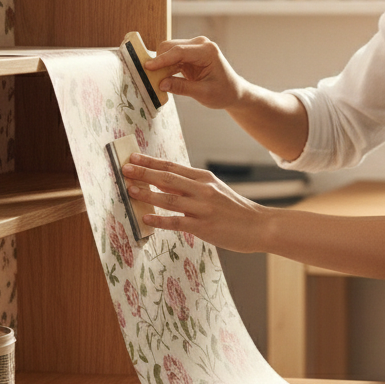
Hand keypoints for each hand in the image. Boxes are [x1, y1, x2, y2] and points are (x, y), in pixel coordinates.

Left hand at [122, 153, 266, 251]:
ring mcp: (203, 208)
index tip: (134, 157)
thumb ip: (188, 187)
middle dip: (144, 172)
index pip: (172, 166)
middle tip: (125, 169)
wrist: (259, 225)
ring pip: (170, 198)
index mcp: (204, 178)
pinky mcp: (204, 226)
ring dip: (148, 194)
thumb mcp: (214, 190)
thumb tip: (160, 182)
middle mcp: (203, 190)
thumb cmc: (234, 209)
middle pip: (168, 178)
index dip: (151, 162)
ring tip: (130, 190)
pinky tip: (146, 218)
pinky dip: (160, 220)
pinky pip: (177, 222)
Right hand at [145, 37, 243, 109]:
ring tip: (159, 81)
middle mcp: (200, 44)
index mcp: (207, 51)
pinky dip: (166, 66)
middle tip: (152, 80)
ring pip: (168, 50)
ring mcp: (195, 47)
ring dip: (161, 64)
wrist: (234, 91)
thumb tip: (160, 84)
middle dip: (159, 62)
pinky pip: (171, 56)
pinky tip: (166, 78)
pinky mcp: (189, 53)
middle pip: (170, 47)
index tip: (147, 67)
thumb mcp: (203, 94)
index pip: (179, 51)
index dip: (161, 59)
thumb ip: (182, 88)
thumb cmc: (223, 92)